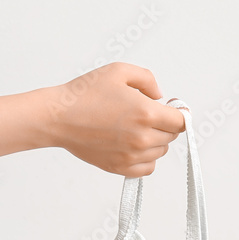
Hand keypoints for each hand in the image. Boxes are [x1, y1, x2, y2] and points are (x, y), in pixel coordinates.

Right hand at [41, 62, 185, 176]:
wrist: (58, 118)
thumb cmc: (84, 94)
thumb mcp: (119, 71)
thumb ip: (148, 80)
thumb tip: (159, 96)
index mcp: (146, 113)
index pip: (181, 121)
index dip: (178, 113)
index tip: (169, 109)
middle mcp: (142, 138)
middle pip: (171, 136)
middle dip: (164, 125)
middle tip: (144, 115)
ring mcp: (131, 156)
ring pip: (160, 152)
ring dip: (154, 141)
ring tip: (134, 129)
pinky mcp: (120, 167)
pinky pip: (148, 168)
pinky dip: (145, 159)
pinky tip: (132, 146)